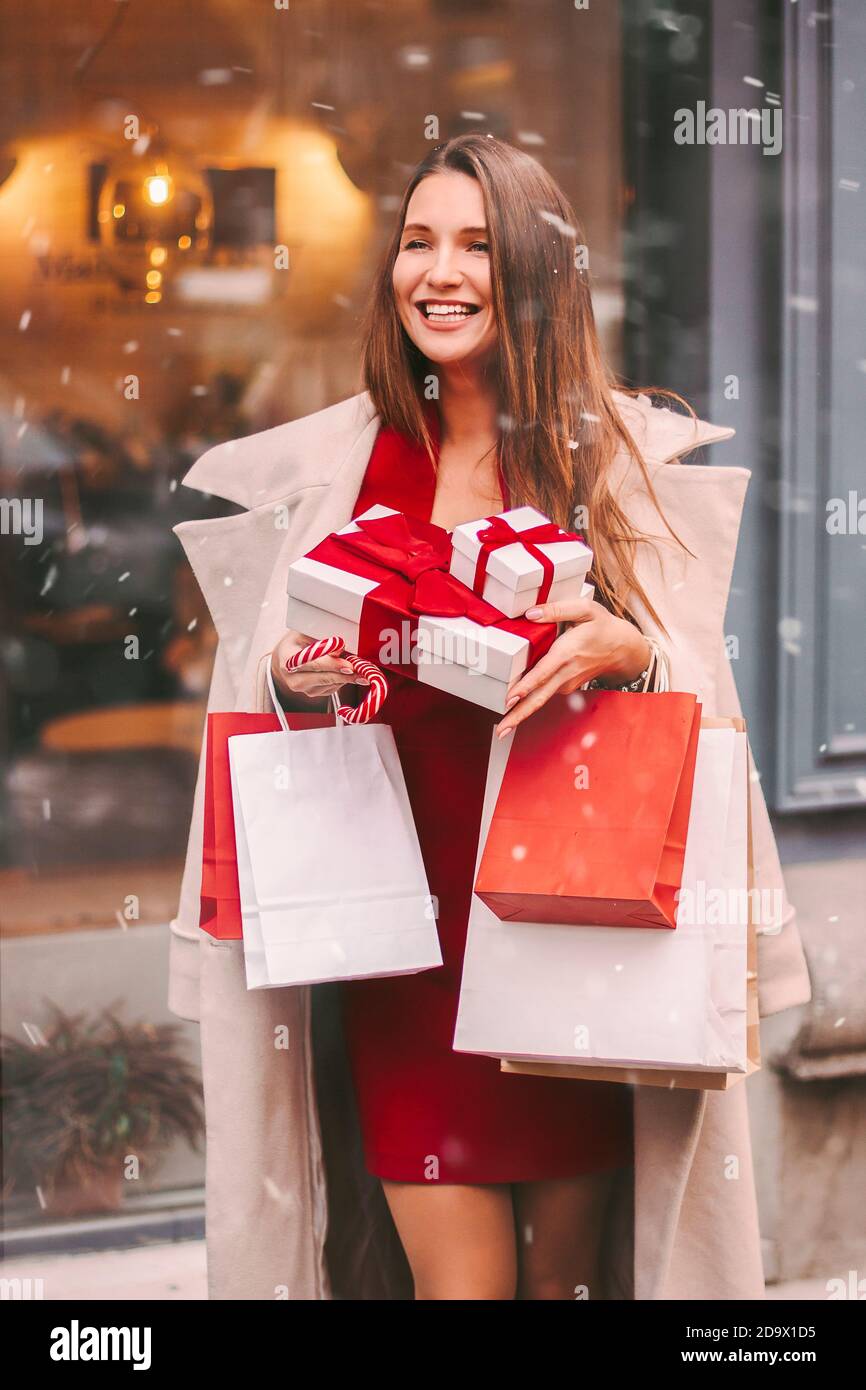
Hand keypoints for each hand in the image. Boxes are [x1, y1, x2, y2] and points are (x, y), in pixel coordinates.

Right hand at [270, 629, 368, 699]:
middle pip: (324, 678)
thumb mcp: (306, 633)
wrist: (288, 655)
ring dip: (348, 677)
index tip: (348, 665)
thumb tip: (339, 647)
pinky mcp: (315, 693)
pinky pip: (333, 687)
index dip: (332, 665)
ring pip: (331, 685)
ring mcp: (304, 689)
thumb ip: (322, 640)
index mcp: (288, 661)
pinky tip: (349, 671)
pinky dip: (344, 679)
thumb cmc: (298, 640)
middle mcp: (294, 679)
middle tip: (363, 671)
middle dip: (345, 674)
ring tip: (362, 669)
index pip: (313, 664)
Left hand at [495, 597, 651, 738]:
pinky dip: (529, 703)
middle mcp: (565, 673)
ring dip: (521, 713)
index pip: (543, 672)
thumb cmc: (602, 626)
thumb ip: (557, 609)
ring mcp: (566, 683)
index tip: (510, 699)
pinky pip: (544, 694)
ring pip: (541, 700)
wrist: (623, 649)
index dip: (526, 686)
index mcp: (567, 653)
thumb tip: (530, 613)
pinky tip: (515, 709)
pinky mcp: (566, 687)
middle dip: (519, 715)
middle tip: (501, 731)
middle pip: (539, 697)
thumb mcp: (585, 609)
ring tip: (503, 727)